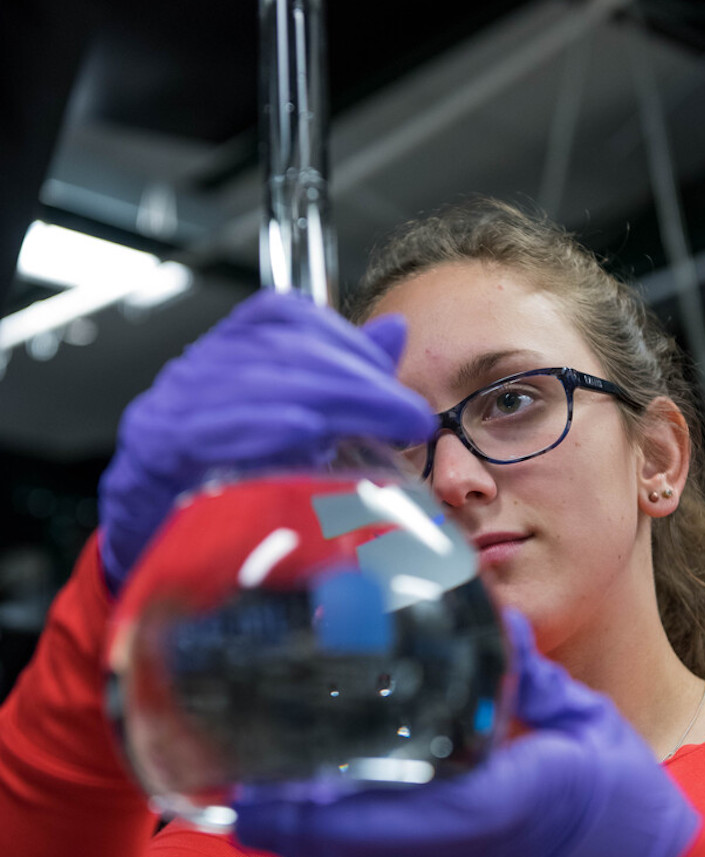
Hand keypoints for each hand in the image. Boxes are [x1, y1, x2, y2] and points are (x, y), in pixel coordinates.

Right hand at [98, 291, 434, 593]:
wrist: (147, 539)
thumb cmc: (223, 483)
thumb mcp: (292, 423)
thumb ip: (343, 376)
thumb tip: (393, 331)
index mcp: (226, 352)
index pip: (286, 317)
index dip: (347, 341)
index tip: (393, 381)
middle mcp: (196, 368)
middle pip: (281, 351)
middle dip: (356, 380)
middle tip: (406, 416)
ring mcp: (171, 404)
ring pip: (255, 381)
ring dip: (331, 400)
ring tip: (381, 425)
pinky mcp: (156, 447)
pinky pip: (212, 427)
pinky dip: (266, 426)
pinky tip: (307, 433)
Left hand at [233, 610, 700, 856]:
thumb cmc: (629, 817)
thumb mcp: (590, 730)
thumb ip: (534, 681)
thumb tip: (499, 621)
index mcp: (505, 808)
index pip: (398, 817)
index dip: (319, 817)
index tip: (257, 803)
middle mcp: (465, 855)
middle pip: (358, 849)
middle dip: (292, 823)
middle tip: (234, 784)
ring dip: (310, 831)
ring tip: (259, 791)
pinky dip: (346, 837)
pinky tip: (321, 803)